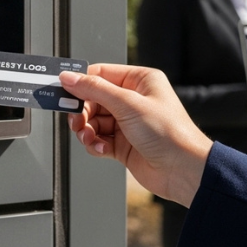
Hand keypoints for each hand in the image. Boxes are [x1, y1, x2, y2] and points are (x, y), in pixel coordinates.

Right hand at [62, 64, 212, 207]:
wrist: (183, 170)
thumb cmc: (170, 133)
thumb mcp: (128, 104)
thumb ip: (95, 90)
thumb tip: (70, 78)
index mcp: (139, 81)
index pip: (100, 75)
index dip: (81, 83)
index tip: (64, 92)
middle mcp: (133, 100)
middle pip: (93, 99)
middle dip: (82, 112)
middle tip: (76, 121)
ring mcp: (128, 123)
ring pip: (93, 121)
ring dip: (87, 131)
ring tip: (88, 137)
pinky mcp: (123, 144)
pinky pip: (99, 139)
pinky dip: (95, 144)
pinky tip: (101, 148)